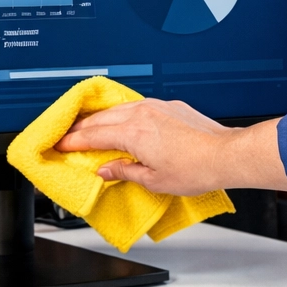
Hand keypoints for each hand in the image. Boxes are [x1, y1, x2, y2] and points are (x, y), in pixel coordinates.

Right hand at [53, 98, 286, 194]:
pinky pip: (137, 106)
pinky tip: (122, 121)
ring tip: (90, 128)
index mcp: (133, 133)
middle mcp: (142, 114)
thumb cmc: (196, 169)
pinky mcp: (170, 106)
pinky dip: (122, 114)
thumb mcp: (153, 180)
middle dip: (81, 128)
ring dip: (101, 118)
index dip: (73, 142)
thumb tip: (105, 170)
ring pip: (118, 109)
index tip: (60, 146)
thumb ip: (124, 172)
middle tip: (68, 137)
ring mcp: (156, 106)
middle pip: (101, 118)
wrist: (226, 154)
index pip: (93, 136)